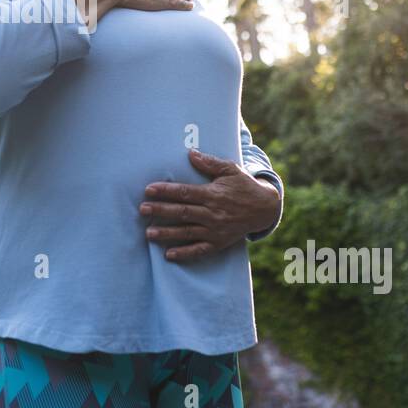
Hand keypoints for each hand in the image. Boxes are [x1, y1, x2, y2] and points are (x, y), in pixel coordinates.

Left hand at [139, 149, 280, 260]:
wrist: (265, 208)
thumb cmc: (243, 185)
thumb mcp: (230, 170)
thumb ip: (210, 163)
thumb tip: (191, 153)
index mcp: (213, 194)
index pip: (185, 193)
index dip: (166, 191)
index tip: (149, 189)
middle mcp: (213, 213)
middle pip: (182, 212)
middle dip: (161, 211)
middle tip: (142, 209)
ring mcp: (215, 230)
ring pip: (187, 232)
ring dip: (167, 233)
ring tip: (148, 233)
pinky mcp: (219, 243)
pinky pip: (199, 250)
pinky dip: (184, 253)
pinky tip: (168, 254)